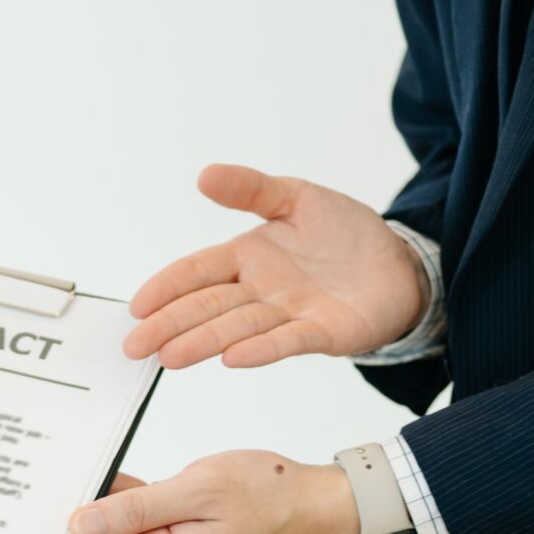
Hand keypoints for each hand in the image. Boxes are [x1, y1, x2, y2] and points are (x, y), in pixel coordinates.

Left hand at [68, 453, 359, 533]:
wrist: (310, 506)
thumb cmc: (267, 494)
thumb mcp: (199, 489)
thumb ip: (137, 509)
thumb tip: (81, 525)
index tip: (32, 511)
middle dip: (70, 518)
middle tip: (49, 478)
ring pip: (113, 532)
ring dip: (97, 505)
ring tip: (76, 470)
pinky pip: (134, 521)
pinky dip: (121, 500)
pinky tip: (110, 475)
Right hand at [127, 165, 427, 368]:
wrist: (398, 265)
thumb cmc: (345, 234)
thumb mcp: (297, 197)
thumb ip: (252, 189)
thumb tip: (205, 174)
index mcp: (248, 257)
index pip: (198, 271)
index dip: (167, 287)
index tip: (137, 305)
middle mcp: (261, 290)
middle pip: (207, 307)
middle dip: (169, 325)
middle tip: (135, 345)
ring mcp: (288, 314)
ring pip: (237, 328)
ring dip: (203, 342)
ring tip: (170, 357)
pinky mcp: (322, 333)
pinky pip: (286, 342)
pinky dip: (260, 350)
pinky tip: (232, 358)